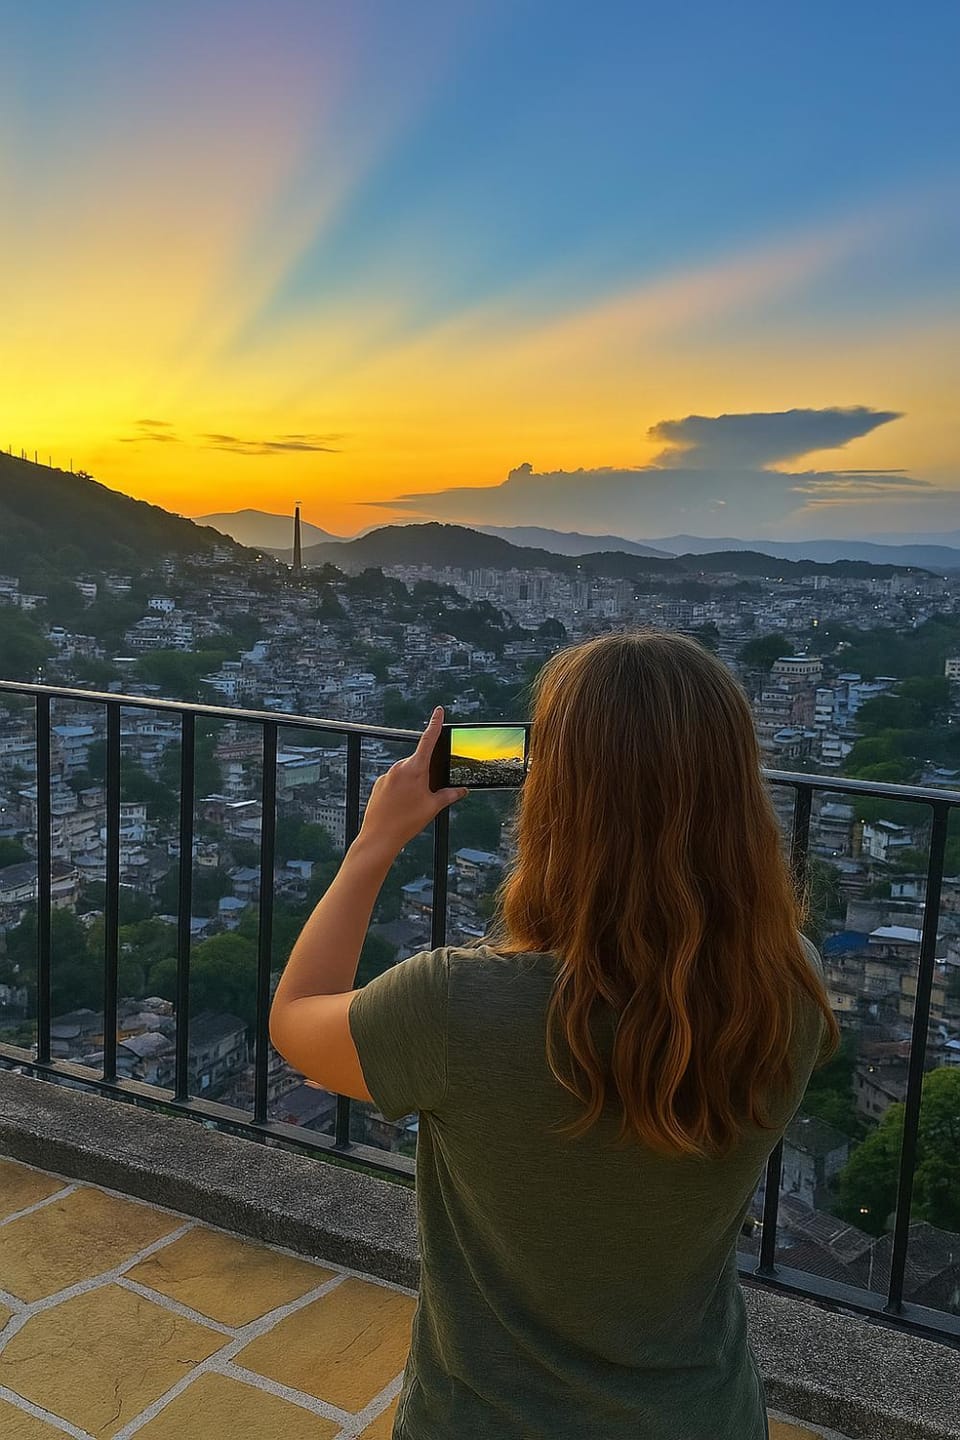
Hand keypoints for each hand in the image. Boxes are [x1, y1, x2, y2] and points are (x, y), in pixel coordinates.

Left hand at [355, 707, 467, 860]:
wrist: (379, 836)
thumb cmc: (407, 821)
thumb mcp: (433, 807)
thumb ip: (449, 795)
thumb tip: (462, 790)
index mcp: (415, 769)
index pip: (428, 740)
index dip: (435, 724)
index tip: (438, 711)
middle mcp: (399, 767)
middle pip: (418, 762)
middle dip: (425, 773)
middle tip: (426, 795)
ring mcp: (387, 775)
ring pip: (406, 772)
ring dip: (413, 783)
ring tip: (411, 806)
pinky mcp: (379, 784)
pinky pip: (395, 781)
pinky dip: (401, 789)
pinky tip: (401, 806)